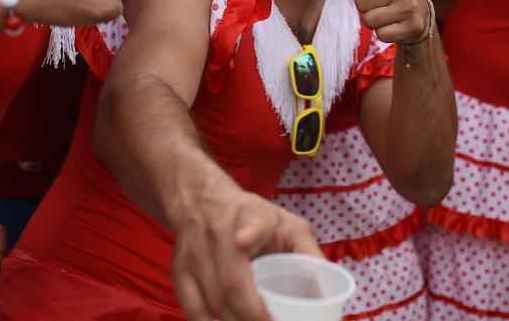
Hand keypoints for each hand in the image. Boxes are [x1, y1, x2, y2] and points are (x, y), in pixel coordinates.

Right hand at [172, 184, 321, 320]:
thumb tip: (330, 284)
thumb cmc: (251, 216)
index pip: (252, 228)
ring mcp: (193, 256)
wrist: (200, 199)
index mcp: (249, 218)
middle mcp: (216, 236)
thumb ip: (306, 250)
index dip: (251, 239)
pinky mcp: (178, 273)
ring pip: (210, 304)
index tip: (253, 269)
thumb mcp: (285, 222)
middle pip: (230, 286)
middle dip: (251, 316)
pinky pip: (192, 310)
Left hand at [350, 0, 431, 43]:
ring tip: (389, 11)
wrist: (420, 13)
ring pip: (369, 19)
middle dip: (367, 5)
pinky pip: (382, 34)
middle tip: (383, 1)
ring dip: (375, 19)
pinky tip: (396, 24)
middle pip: (360, 3)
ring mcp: (409, 7)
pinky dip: (385, 33)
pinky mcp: (412, 27)